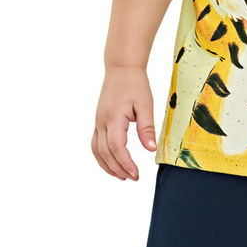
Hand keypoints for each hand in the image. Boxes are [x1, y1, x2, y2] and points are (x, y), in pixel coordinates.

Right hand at [92, 66, 156, 180]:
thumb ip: (147, 127)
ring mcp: (98, 122)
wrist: (121, 68)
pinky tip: (112, 163)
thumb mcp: (145, 104)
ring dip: (108, 166)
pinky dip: (102, 157)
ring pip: (97, 151)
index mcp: (114, 118)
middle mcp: (102, 122)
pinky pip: (95, 144)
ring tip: (122, 176)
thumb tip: (150, 149)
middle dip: (118, 168)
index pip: (117, 147)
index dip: (125, 163)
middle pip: (105, 153)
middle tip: (133, 178)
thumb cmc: (135, 84)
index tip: (136, 174)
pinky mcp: (99, 122)